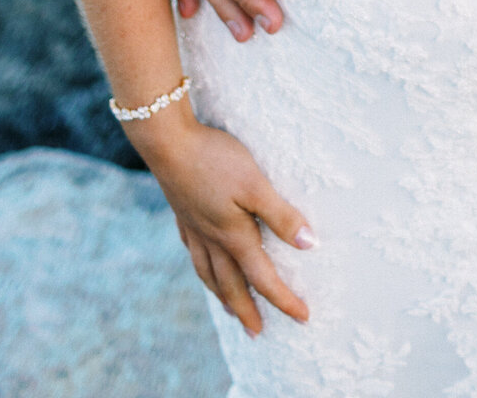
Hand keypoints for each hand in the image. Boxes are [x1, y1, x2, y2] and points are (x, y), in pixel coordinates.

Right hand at [138, 111, 314, 335]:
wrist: (168, 143)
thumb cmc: (215, 160)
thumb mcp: (256, 184)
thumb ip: (281, 215)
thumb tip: (309, 245)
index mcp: (233, 236)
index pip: (264, 277)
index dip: (284, 299)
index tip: (303, 318)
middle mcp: (212, 239)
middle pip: (232, 285)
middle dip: (247, 311)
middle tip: (257, 333)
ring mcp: (194, 228)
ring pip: (209, 273)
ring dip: (222, 295)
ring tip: (229, 309)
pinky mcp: (183, 214)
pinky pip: (194, 253)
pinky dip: (202, 267)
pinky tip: (203, 262)